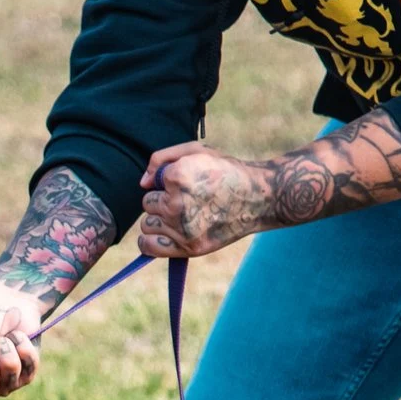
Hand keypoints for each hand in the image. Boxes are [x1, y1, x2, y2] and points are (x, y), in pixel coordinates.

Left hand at [137, 142, 275, 258]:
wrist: (257, 198)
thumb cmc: (225, 172)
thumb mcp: (196, 152)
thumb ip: (162, 159)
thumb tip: (143, 183)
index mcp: (178, 176)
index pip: (152, 184)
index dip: (166, 182)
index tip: (188, 182)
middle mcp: (177, 204)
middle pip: (148, 205)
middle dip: (162, 201)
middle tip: (188, 200)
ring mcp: (182, 229)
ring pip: (147, 225)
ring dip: (160, 221)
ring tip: (184, 215)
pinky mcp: (188, 247)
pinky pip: (149, 246)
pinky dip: (149, 242)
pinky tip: (162, 234)